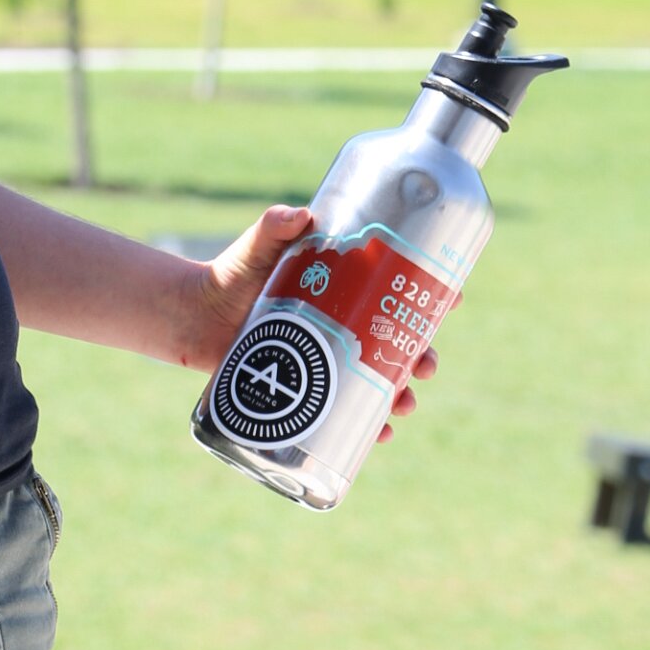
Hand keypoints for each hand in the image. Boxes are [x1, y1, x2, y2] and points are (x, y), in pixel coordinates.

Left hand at [186, 203, 439, 438]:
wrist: (194, 315)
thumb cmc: (231, 273)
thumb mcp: (258, 246)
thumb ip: (274, 226)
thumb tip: (298, 215)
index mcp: (344, 288)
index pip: (398, 289)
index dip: (432, 294)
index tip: (455, 298)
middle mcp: (344, 324)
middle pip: (399, 342)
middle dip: (423, 355)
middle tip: (427, 364)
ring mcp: (328, 359)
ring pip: (380, 380)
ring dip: (402, 394)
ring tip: (406, 403)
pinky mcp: (308, 388)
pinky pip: (348, 411)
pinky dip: (369, 425)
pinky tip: (380, 434)